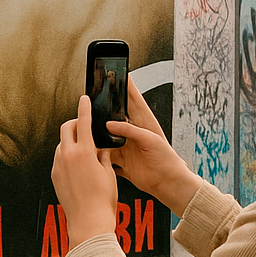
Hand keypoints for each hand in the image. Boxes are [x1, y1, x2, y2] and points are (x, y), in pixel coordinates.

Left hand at [52, 96, 119, 252]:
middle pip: (66, 129)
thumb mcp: (108, 172)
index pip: (84, 122)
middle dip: (75, 123)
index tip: (84, 99)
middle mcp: (68, 156)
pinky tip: (78, 166)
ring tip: (85, 151)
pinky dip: (67, 156)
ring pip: (62, 144)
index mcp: (84, 152)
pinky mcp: (54, 176)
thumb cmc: (102, 199)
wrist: (88, 221)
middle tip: (84, 127)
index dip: (84, 108)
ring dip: (71, 141)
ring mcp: (58, 166)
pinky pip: (59, 159)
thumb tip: (100, 149)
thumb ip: (103, 156)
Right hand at [105, 81, 204, 216]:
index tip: (120, 73)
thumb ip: (130, 130)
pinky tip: (92, 148)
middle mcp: (134, 132)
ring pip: (107, 135)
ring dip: (99, 132)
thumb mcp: (150, 139)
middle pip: (116, 115)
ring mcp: (126, 146)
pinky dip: (99, 152)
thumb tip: (110, 124)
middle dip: (106, 107)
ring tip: (88, 124)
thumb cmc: (166, 159)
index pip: (133, 100)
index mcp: (144, 122)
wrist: (167, 183)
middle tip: (95, 97)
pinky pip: (106, 153)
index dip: (126, 87)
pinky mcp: (122, 160)